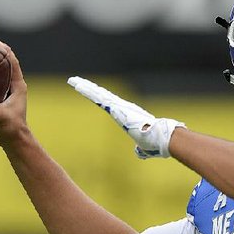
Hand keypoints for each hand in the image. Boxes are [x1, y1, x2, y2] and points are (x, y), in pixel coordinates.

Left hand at [67, 76, 184, 158]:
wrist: (161, 137)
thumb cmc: (155, 142)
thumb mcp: (144, 146)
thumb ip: (139, 148)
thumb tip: (139, 152)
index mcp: (127, 115)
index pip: (110, 105)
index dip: (101, 98)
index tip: (93, 93)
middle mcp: (122, 108)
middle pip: (102, 96)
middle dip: (90, 89)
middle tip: (77, 82)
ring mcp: (119, 106)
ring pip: (99, 94)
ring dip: (86, 87)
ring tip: (73, 80)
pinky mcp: (116, 108)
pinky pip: (98, 97)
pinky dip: (88, 91)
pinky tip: (78, 86)